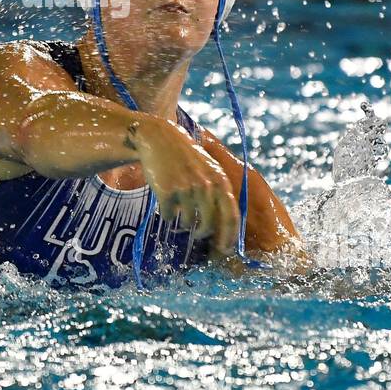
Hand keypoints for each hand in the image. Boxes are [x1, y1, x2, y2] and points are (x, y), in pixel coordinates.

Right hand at [135, 119, 238, 257]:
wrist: (159, 139)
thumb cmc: (186, 158)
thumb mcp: (210, 170)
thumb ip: (219, 193)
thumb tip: (223, 227)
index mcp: (220, 181)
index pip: (231, 217)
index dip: (229, 238)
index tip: (224, 250)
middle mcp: (206, 186)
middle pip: (210, 225)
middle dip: (205, 236)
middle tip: (198, 238)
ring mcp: (186, 188)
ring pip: (189, 223)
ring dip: (184, 224)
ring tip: (180, 214)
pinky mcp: (167, 191)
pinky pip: (170, 216)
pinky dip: (168, 215)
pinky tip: (166, 203)